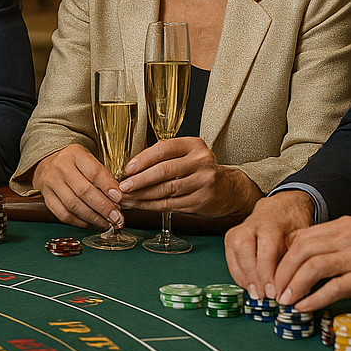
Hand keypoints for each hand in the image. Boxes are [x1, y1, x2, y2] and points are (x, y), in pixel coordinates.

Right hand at [30, 145, 124, 229]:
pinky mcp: (47, 197)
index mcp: (75, 154)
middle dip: (103, 207)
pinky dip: (79, 222)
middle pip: (84, 191)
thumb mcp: (89, 159)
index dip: (108, 187)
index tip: (119, 198)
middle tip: (116, 217)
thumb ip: (102, 175)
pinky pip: (63, 214)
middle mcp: (60, 167)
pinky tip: (90, 223)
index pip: (94, 172)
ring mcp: (51, 183)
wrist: (48, 164)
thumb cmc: (74, 163)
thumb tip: (117, 198)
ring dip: (93, 217)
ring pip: (73, 205)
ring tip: (106, 223)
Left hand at [117, 137, 259, 216]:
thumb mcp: (187, 154)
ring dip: (142, 196)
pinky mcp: (200, 201)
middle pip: (164, 171)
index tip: (127, 169)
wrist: (228, 189)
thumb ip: (164, 157)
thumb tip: (131, 168)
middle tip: (123, 187)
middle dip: (139, 180)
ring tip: (127, 198)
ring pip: (166, 190)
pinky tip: (141, 205)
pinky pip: (170, 204)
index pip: (164, 149)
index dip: (143, 160)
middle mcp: (201, 162)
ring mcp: (203, 182)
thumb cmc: (200, 169)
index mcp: (194, 145)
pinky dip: (152, 205)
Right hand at [223, 190, 314, 299]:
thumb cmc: (292, 223)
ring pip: (235, 255)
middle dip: (253, 277)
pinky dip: (238, 275)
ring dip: (244, 278)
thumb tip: (295, 286)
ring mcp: (238, 230)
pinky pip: (230, 259)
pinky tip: (249, 286)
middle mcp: (250, 225)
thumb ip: (295, 258)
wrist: (279, 208)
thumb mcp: (301, 237)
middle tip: (263, 296)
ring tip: (256, 295)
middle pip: (245, 251)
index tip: (273, 293)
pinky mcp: (231, 238)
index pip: (266, 251)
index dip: (268, 274)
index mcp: (271, 224)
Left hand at [271, 218, 350, 310]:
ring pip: (312, 267)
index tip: (273, 273)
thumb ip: (338, 246)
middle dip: (280, 272)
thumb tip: (308, 263)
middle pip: (300, 250)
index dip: (281, 255)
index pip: (301, 237)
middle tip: (273, 290)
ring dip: (293, 285)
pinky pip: (334, 288)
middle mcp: (349, 237)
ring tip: (284, 301)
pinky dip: (314, 299)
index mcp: (345, 226)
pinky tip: (305, 307)